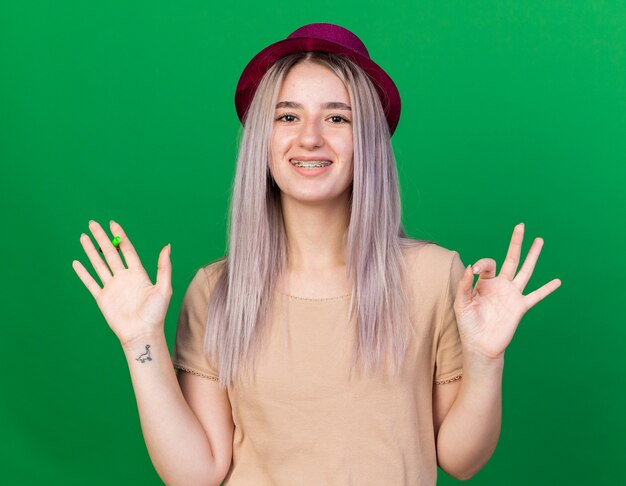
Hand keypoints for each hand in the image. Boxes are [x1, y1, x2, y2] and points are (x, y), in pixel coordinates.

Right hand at [72, 220, 171, 346]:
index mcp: (138, 274)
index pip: (127, 250)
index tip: (112, 224)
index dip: (120, 237)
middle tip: (93, 224)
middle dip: (102, 238)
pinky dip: (83, 272)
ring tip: (83, 236)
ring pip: (99, 264)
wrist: (141, 334)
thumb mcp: (164, 287)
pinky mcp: (102, 298)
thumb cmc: (156, 313)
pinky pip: (91, 282)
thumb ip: (164, 267)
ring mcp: (112, 287)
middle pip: (110, 253)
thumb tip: (167, 246)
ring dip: (91, 251)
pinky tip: (76, 262)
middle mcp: (124, 278)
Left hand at [453, 223, 560, 360]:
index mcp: (484, 283)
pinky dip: (547, 289)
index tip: (474, 271)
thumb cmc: (468, 325)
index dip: (481, 264)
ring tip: (539, 240)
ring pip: (525, 271)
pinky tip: (557, 281)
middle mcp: (500, 286)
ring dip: (533, 256)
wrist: (480, 346)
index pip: (487, 264)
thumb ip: (465, 285)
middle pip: (511, 259)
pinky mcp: (520, 307)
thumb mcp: (461, 303)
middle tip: (521, 226)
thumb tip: (471, 268)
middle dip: (516, 243)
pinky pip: (536, 295)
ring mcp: (512, 295)